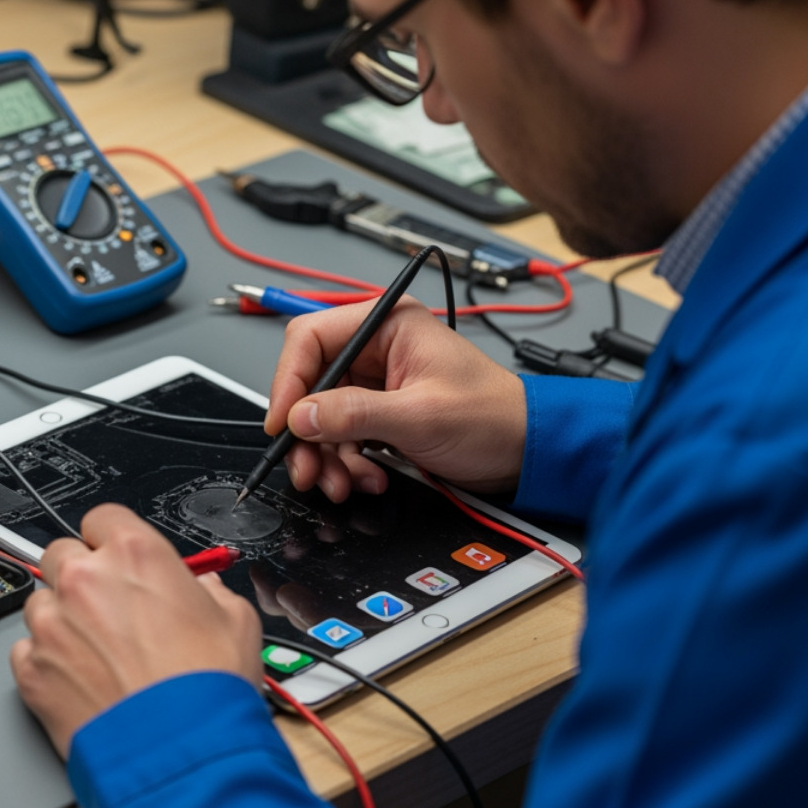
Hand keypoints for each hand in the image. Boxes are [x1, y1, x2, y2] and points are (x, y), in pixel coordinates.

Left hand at [10, 504, 262, 757]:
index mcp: (135, 554)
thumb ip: (211, 592)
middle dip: (81, 575)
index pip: (103, 518)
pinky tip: (81, 680)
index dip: (112, 540)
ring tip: (98, 653)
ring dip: (62, 619)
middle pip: (61, 553)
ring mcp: (52, 625)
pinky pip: (26, 650)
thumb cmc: (207, 691)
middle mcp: (85, 580)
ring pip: (40, 602)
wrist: (180, 754)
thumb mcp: (236, 622)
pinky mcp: (32, 670)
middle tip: (108, 607)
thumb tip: (204, 591)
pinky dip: (47, 661)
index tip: (118, 559)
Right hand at [266, 297, 526, 499]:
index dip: (289, 381)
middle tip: (306, 467)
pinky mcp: (378, 413)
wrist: (524, 453)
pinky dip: (344, 462)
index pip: (310, 338)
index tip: (283, 424)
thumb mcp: (419, 416)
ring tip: (341, 483)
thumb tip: (301, 416)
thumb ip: (355, 414)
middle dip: (307, 431)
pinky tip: (364, 478)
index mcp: (387, 324)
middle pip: (310, 382)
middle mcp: (375, 347)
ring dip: (325, 455)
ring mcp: (375, 382)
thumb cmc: (492, 418)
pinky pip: (340, 436)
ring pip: (320, 415)